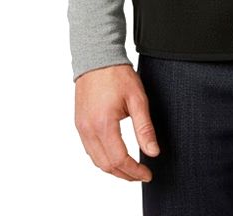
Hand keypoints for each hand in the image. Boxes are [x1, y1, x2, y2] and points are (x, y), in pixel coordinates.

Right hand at [74, 63, 160, 181]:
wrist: (97, 56)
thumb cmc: (117, 74)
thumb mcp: (137, 99)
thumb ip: (145, 128)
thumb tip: (153, 152)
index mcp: (104, 124)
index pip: (119, 160)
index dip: (135, 171)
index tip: (147, 174)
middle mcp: (89, 129)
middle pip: (106, 165)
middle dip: (125, 174)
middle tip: (141, 175)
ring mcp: (81, 127)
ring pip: (96, 160)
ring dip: (113, 169)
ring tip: (130, 169)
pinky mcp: (79, 123)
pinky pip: (89, 149)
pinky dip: (102, 158)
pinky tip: (114, 155)